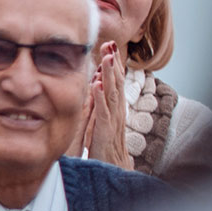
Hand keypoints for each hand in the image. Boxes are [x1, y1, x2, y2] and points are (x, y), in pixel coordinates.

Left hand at [85, 42, 129, 167]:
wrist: (112, 166)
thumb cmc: (104, 144)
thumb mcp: (100, 119)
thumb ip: (98, 103)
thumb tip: (94, 86)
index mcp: (114, 106)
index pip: (115, 80)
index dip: (113, 63)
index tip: (109, 46)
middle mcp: (116, 109)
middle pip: (116, 81)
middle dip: (113, 62)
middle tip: (109, 44)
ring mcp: (111, 119)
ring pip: (112, 92)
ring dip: (109, 74)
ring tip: (106, 57)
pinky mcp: (104, 129)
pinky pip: (102, 111)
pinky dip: (100, 97)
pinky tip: (96, 85)